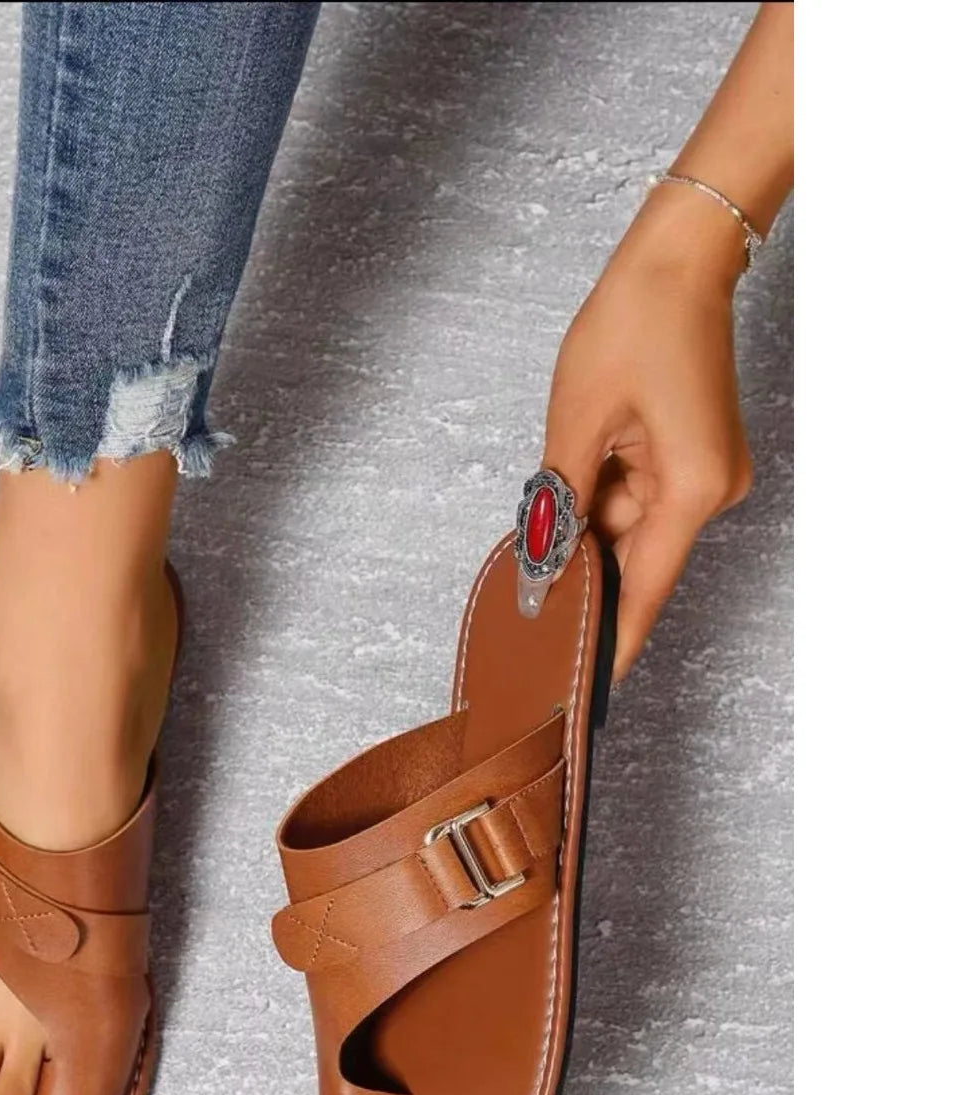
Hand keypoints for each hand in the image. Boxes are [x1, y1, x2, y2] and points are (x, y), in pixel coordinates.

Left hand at [543, 188, 753, 679]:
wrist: (676, 260)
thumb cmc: (630, 326)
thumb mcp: (577, 422)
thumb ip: (559, 504)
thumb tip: (540, 565)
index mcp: (689, 490)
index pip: (642, 592)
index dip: (610, 643)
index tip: (585, 690)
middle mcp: (709, 492)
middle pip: (636, 562)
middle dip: (583, 577)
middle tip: (528, 613)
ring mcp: (705, 475)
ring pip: (632, 530)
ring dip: (587, 530)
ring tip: (545, 517)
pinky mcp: (692, 457)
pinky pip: (640, 501)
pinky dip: (603, 504)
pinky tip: (571, 491)